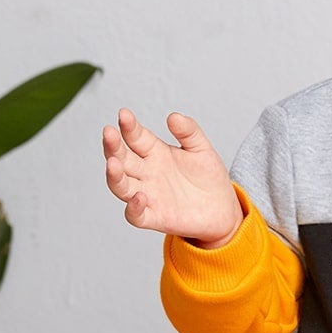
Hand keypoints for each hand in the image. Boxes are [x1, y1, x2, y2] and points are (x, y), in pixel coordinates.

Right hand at [102, 108, 243, 244]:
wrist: (223, 208)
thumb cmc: (208, 177)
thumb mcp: (201, 149)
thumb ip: (189, 132)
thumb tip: (173, 116)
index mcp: (154, 152)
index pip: (135, 137)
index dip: (128, 126)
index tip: (124, 114)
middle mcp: (146, 172)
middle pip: (122, 158)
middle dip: (113, 146)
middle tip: (109, 133)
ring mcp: (148, 195)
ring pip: (121, 186)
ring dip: (114, 175)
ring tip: (113, 164)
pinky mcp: (155, 217)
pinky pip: (136, 216)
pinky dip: (133, 208)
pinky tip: (139, 197)